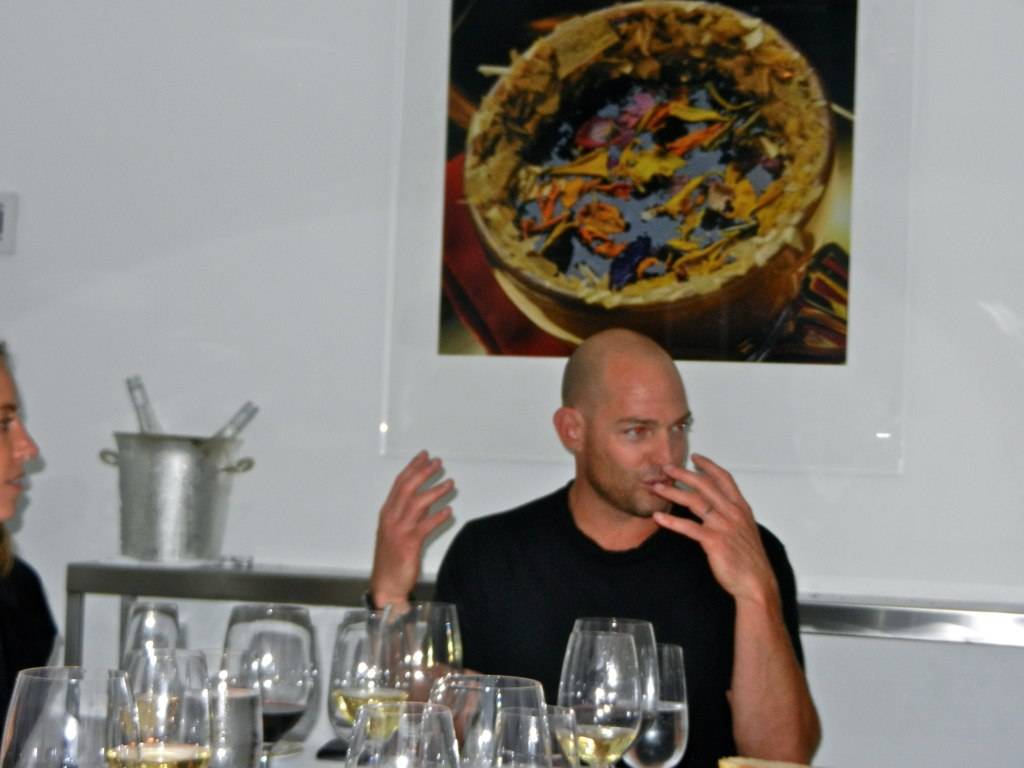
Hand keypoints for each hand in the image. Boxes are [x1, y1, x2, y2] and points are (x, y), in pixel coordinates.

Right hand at [369, 450, 454, 607]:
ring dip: (435, 491)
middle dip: (423, 473)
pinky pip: (425, 526)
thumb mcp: (396, 530)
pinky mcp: (409, 544)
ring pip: (417, 504)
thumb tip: (426, 497)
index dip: (412, 468)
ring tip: (449, 483)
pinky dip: (437, 517)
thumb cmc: (392, 557)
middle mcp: (391, 519)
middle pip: (407, 489)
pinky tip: (449, 511)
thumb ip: (409, 513)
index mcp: (387, 513)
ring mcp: (399, 531)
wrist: (386, 584)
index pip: (399, 484)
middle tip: (437, 462)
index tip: (423, 456)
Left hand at [650, 454, 778, 605]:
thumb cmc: (750, 560)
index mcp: (741, 508)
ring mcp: (723, 526)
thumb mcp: (745, 531)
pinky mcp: (714, 541)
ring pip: (694, 501)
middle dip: (683, 474)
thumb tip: (717, 507)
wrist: (756, 583)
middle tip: (666, 468)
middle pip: (705, 485)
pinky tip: (657, 517)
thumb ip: (732, 515)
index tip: (695, 457)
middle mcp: (733, 513)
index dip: (709, 466)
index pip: (724, 478)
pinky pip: (688, 527)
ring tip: (657, 487)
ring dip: (672, 492)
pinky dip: (670, 521)